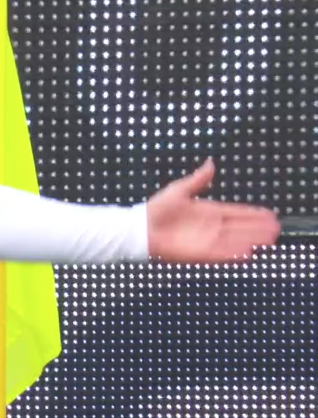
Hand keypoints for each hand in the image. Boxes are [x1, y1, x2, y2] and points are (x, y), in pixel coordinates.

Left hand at [146, 158, 280, 263]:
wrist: (140, 229)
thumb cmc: (156, 210)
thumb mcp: (179, 191)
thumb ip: (198, 180)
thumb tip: (210, 163)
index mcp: (207, 212)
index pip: (235, 213)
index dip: (252, 214)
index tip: (269, 214)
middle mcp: (210, 228)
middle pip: (239, 228)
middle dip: (257, 228)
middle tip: (276, 228)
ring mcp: (206, 241)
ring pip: (234, 241)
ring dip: (251, 240)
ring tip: (270, 240)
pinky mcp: (199, 254)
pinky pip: (221, 254)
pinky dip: (234, 254)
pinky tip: (249, 254)